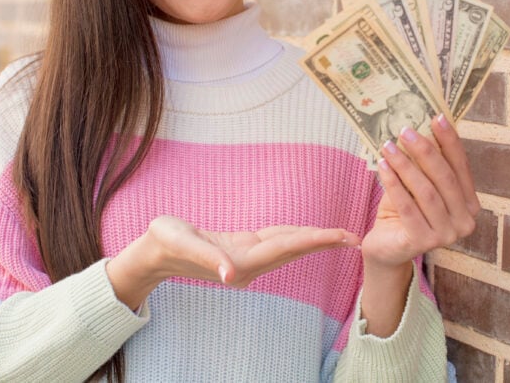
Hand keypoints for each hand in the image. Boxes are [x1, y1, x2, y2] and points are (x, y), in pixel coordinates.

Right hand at [107, 217, 359, 309]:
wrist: (152, 254)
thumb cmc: (165, 242)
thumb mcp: (183, 243)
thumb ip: (208, 258)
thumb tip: (232, 276)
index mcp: (240, 261)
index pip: (288, 247)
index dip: (317, 240)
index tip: (344, 237)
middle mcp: (249, 264)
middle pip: (295, 249)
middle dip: (325, 242)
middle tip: (357, 236)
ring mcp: (246, 259)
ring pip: (288, 247)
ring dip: (314, 240)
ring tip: (341, 235)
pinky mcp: (241, 252)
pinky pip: (277, 243)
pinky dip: (297, 236)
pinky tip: (308, 233)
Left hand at [360, 113, 480, 269]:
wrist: (387, 248)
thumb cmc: (405, 211)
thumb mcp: (419, 184)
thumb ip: (426, 164)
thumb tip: (421, 126)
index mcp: (469, 205)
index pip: (461, 167)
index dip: (450, 142)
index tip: (437, 117)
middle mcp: (465, 222)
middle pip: (445, 178)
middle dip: (425, 151)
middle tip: (405, 130)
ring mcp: (447, 235)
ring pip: (426, 192)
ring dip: (405, 165)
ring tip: (388, 146)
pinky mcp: (424, 243)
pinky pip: (408, 207)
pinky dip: (393, 184)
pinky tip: (382, 166)